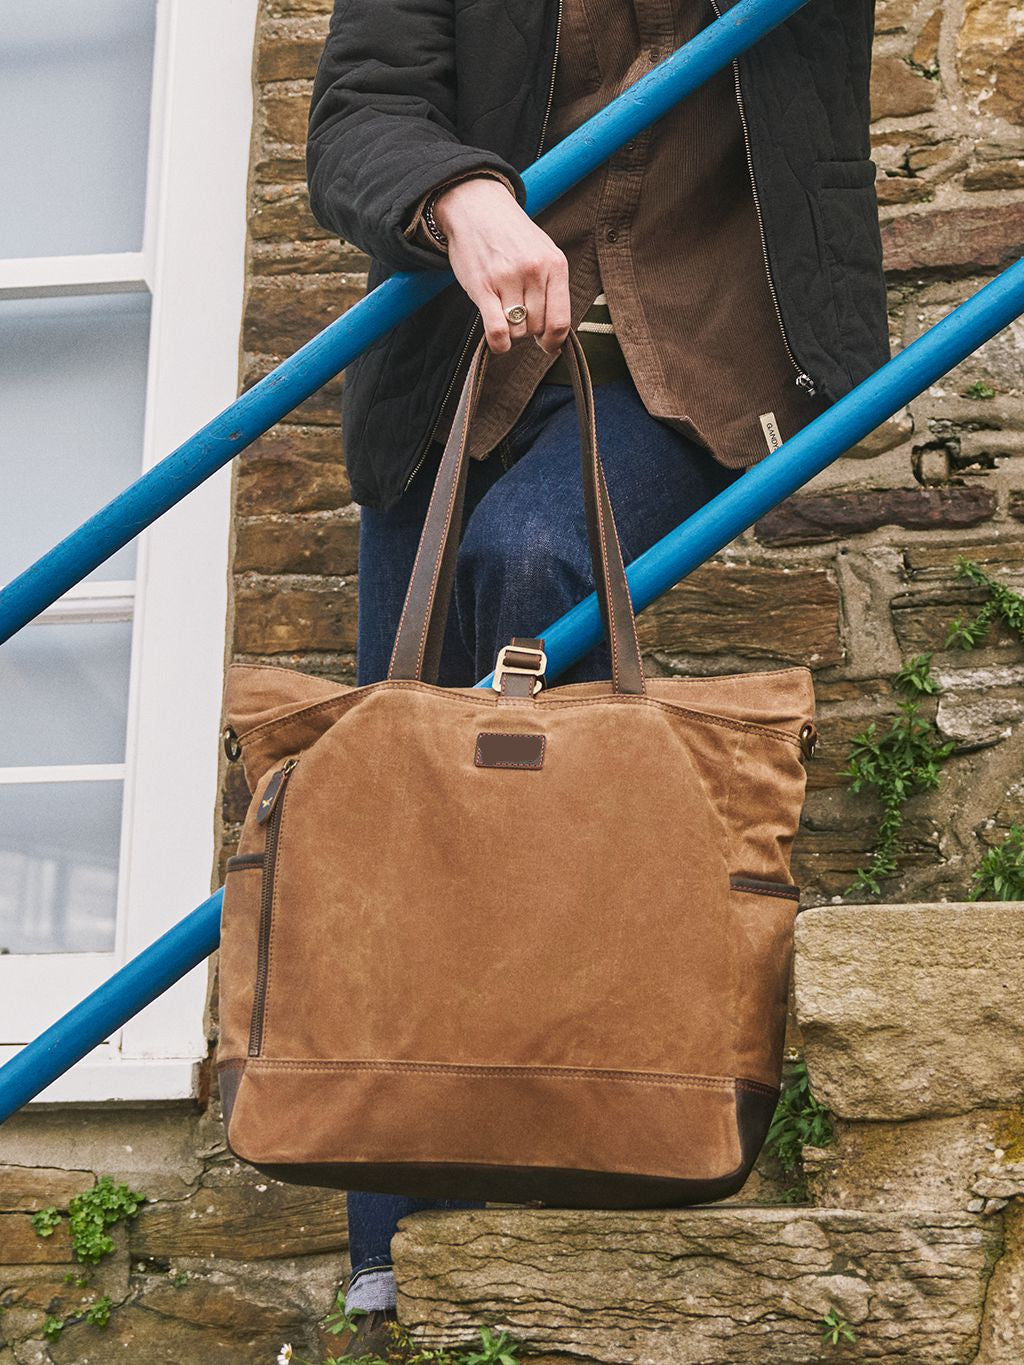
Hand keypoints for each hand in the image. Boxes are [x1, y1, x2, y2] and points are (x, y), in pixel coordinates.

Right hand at [432, 177, 570, 355]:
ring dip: (511, 332)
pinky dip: (498, 343)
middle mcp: (534, 271)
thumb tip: (556, 335)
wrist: (476, 207)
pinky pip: (497, 330)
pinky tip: (497, 340)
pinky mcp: (482, 286)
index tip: (548, 345)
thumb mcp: (543, 251)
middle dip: (529, 331)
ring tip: (505, 314)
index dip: (554, 341)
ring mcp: (508, 278)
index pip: (561, 320)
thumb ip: (553, 287)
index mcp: (555, 264)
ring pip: (517, 331)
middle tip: (519, 317)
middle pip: (537, 327)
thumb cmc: (511, 235)